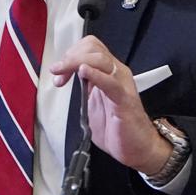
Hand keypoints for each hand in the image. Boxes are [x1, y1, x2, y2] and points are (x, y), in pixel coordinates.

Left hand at [50, 36, 171, 174]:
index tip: (58, 72)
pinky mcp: (125, 99)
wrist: (138, 147)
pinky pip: (111, 82)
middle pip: (93, 48)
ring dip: (76, 62)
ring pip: (100, 59)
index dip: (70, 54)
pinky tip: (84, 72)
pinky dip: (96, 75)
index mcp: (108, 72)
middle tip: (57, 73)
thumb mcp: (92, 104)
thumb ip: (82, 89)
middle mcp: (116, 73)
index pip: (89, 47)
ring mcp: (122, 84)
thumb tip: (62, 79)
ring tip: (62, 72)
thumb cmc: (116, 128)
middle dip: (69, 57)